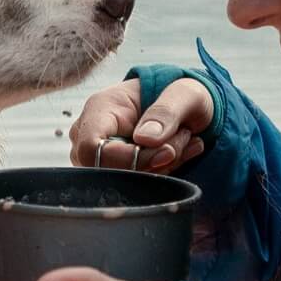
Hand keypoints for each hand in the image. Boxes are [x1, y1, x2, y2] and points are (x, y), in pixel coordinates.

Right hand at [69, 76, 213, 173]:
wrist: (188, 107)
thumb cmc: (183, 95)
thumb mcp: (185, 94)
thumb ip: (166, 113)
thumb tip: (143, 139)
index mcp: (101, 107)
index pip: (92, 147)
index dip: (129, 159)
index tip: (167, 152)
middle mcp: (92, 132)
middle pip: (107, 170)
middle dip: (152, 164)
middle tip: (181, 141)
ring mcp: (99, 154)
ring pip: (122, 181)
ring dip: (161, 168)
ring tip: (182, 142)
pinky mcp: (113, 169)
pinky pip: (132, 186)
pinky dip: (160, 174)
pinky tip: (177, 155)